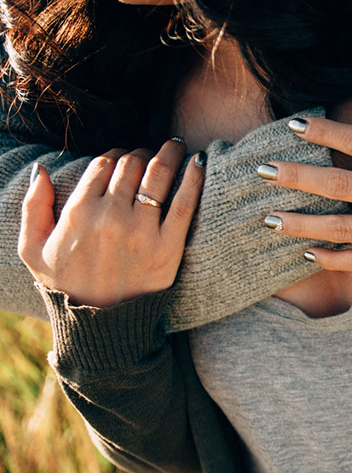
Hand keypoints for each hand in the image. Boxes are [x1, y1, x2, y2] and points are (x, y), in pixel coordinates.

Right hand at [18, 140, 205, 307]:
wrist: (102, 325)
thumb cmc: (67, 285)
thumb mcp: (33, 249)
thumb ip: (33, 207)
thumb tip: (43, 169)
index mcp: (78, 212)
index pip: (103, 163)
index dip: (116, 155)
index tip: (125, 158)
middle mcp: (110, 217)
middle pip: (132, 165)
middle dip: (143, 153)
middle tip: (153, 154)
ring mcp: (141, 232)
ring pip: (158, 175)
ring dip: (170, 153)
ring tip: (177, 147)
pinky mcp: (169, 247)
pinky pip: (185, 203)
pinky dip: (194, 178)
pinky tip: (199, 163)